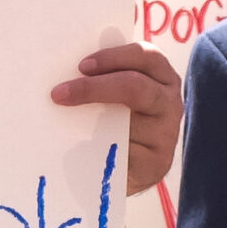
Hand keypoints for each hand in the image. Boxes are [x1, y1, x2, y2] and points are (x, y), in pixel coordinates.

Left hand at [52, 42, 181, 196]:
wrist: (119, 171)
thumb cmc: (110, 123)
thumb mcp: (109, 95)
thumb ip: (97, 80)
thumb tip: (58, 72)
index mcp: (160, 77)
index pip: (146, 56)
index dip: (114, 57)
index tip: (82, 66)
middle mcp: (168, 102)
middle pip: (137, 86)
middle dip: (94, 87)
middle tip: (60, 93)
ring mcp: (166, 134)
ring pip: (130, 121)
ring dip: (92, 120)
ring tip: (64, 118)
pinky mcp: (156, 162)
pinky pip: (126, 153)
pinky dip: (100, 149)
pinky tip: (79, 148)